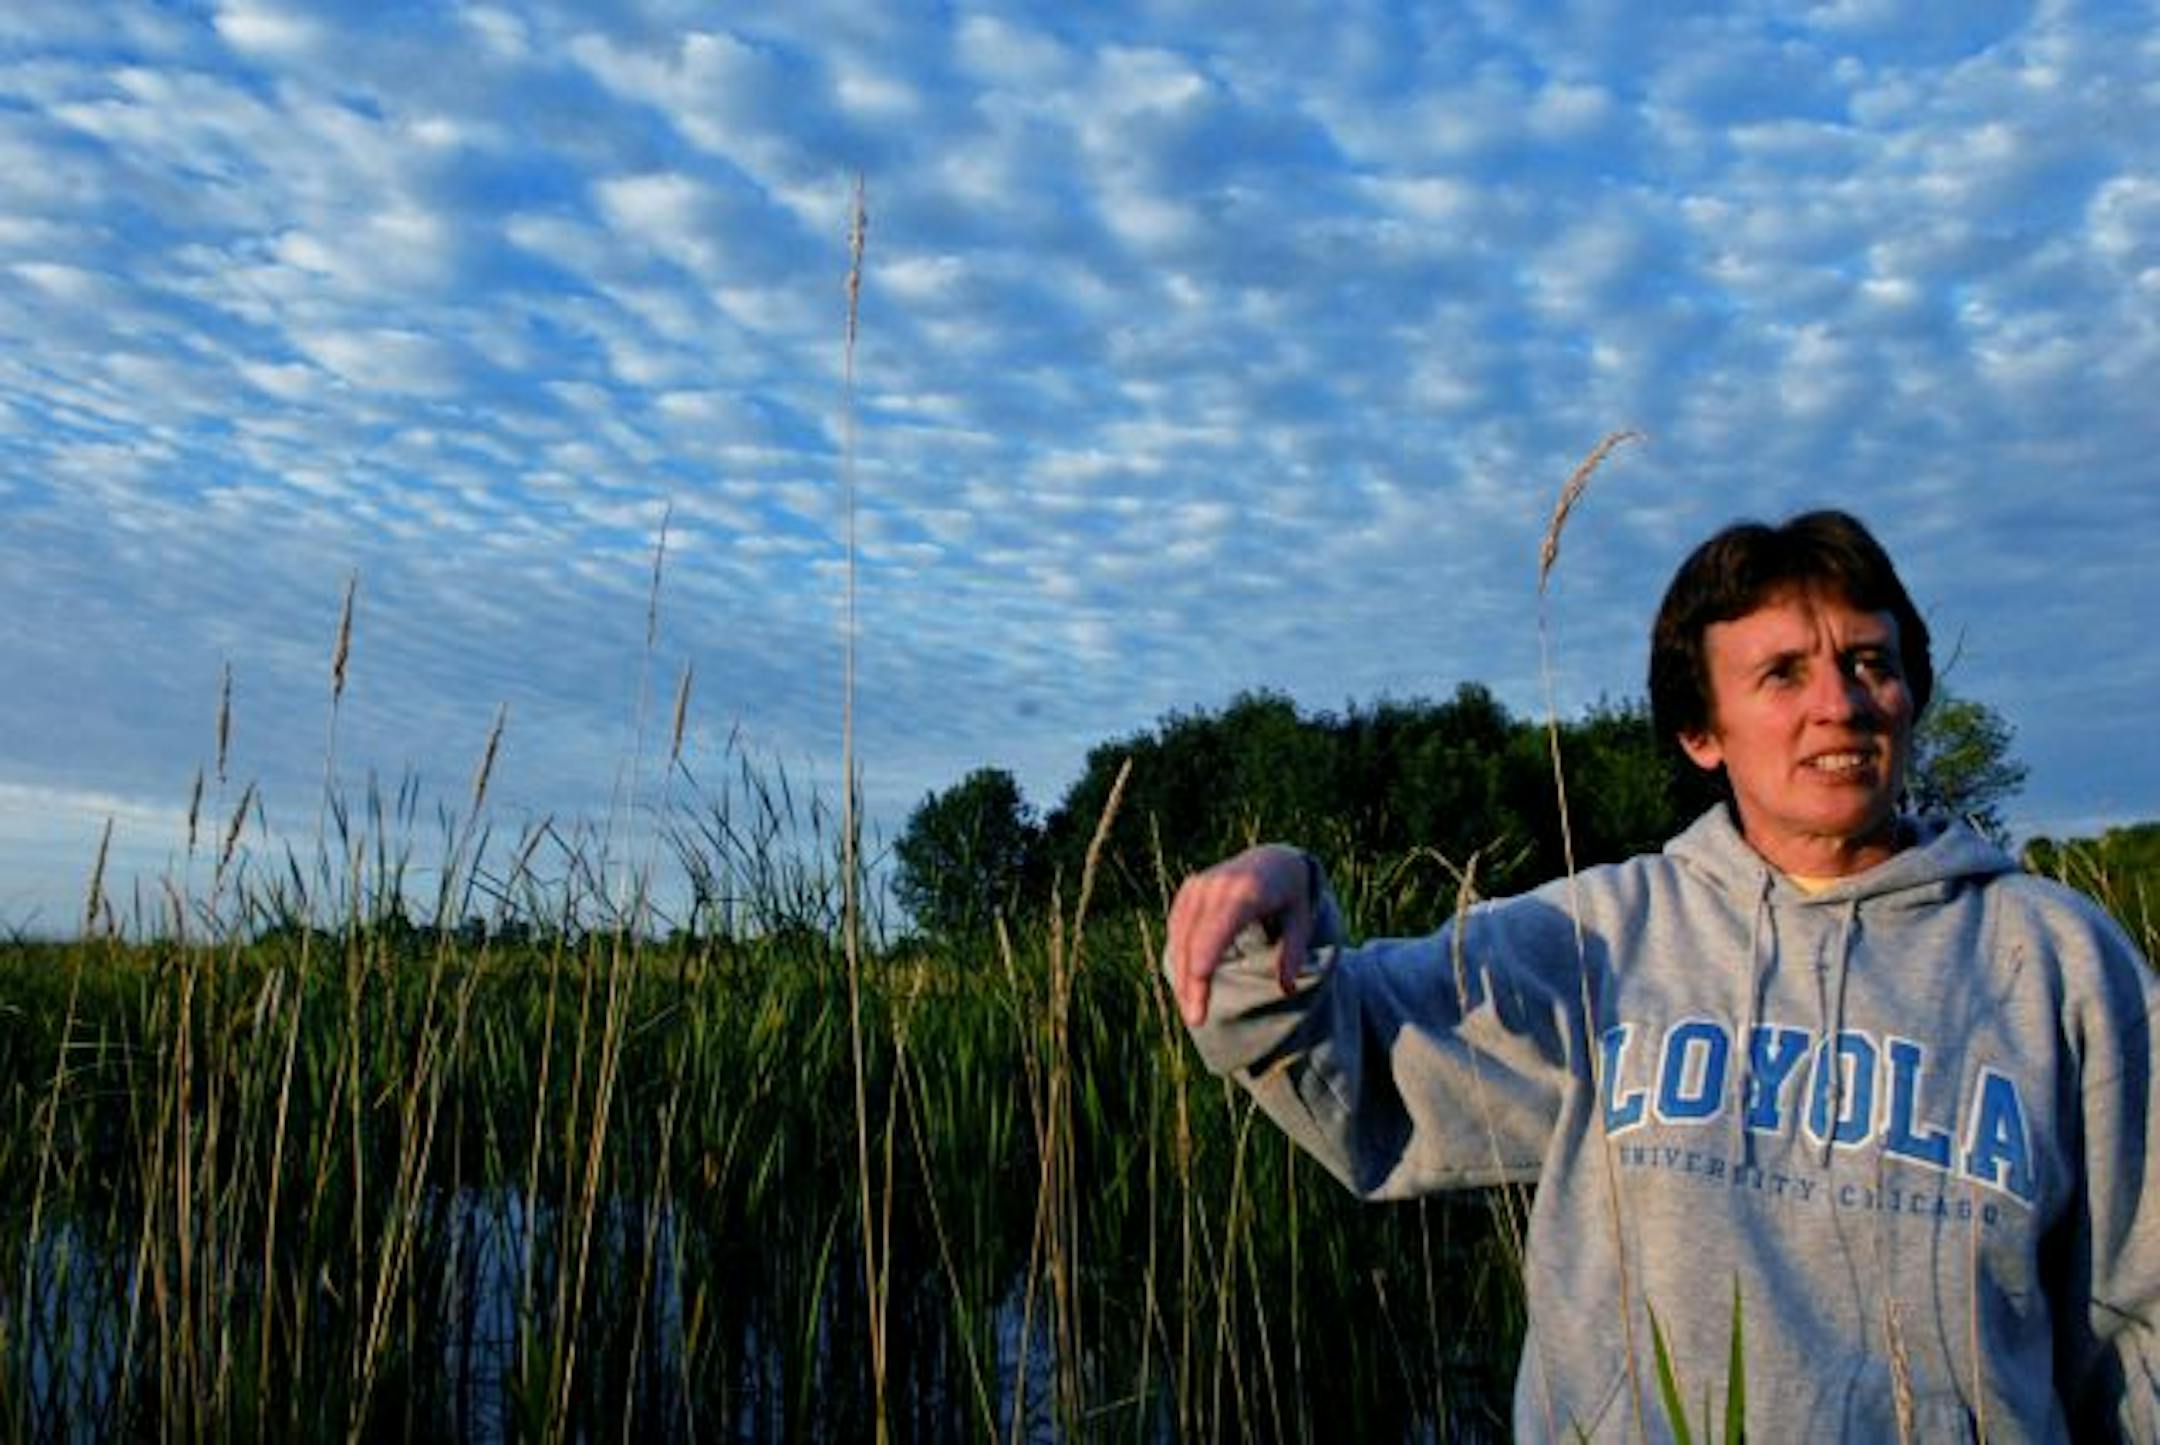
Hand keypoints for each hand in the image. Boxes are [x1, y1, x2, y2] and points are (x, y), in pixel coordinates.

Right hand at [1167, 844, 1314, 1026]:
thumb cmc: (1290, 893)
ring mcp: (1199, 886)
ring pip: (1181, 938)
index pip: (1221, 927)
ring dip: (1182, 976)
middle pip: (1196, 940)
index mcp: (1247, 890)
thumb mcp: (1302, 917)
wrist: (1271, 860)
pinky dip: (1180, 958)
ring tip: (1191, 1010)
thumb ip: (1294, 951)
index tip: (1198, 985)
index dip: (1206, 955)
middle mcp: (1217, 885)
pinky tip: (1186, 985)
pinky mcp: (1189, 892)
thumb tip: (1287, 988)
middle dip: (1192, 981)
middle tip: (1196, 1020)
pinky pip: (1178, 930)